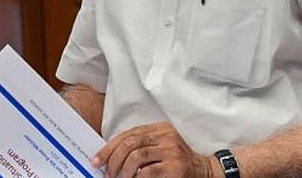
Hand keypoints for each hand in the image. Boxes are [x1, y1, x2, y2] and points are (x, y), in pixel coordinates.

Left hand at [92, 122, 213, 177]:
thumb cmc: (177, 162)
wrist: (204, 171)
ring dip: (123, 170)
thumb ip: (140, 148)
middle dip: (113, 159)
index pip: (127, 135)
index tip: (97, 160)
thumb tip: (110, 158)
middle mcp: (165, 136)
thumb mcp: (159, 148)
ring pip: (137, 156)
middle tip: (107, 173)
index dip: (109, 147)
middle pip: (130, 143)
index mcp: (158, 129)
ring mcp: (171, 150)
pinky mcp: (175, 166)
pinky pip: (148, 172)